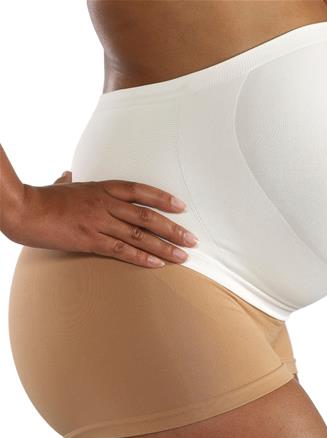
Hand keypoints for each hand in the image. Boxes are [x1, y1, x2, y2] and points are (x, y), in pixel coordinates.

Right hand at [14, 170, 198, 267]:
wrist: (23, 210)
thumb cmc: (44, 198)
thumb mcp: (63, 184)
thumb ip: (71, 179)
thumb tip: (68, 173)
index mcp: (103, 188)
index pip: (141, 191)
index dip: (164, 198)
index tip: (183, 207)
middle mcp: (106, 204)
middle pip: (148, 216)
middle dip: (173, 229)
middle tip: (193, 240)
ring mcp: (99, 222)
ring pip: (139, 235)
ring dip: (164, 247)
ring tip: (183, 256)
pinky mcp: (90, 241)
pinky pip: (121, 250)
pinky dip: (141, 258)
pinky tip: (157, 265)